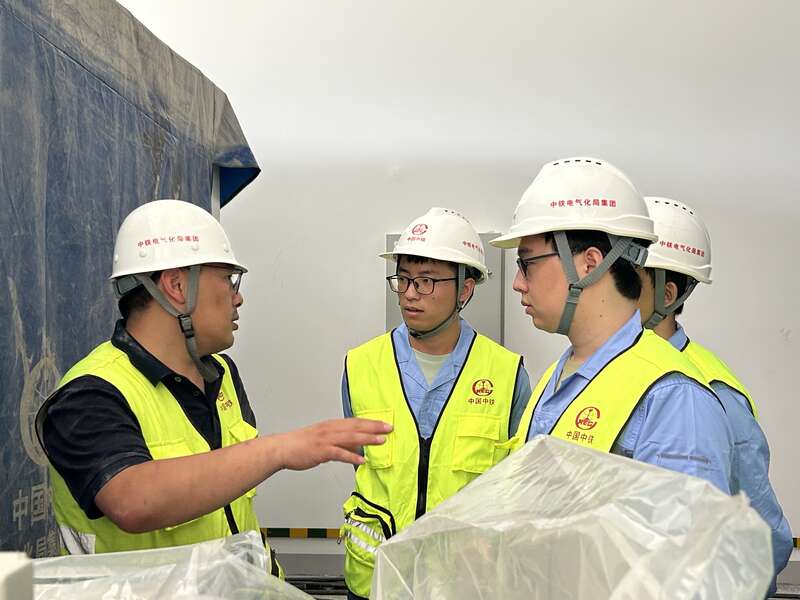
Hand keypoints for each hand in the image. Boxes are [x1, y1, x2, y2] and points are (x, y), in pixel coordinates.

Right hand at [275, 418, 391, 470]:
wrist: (283, 448)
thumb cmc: (302, 444)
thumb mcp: (324, 439)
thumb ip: (341, 442)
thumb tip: (357, 446)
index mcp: (332, 425)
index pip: (355, 422)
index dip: (371, 422)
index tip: (384, 423)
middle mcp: (331, 429)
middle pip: (356, 427)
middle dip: (374, 427)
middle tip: (389, 428)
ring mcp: (326, 439)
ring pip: (351, 438)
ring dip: (367, 439)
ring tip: (381, 441)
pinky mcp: (321, 451)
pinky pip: (340, 454)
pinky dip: (352, 456)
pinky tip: (362, 460)